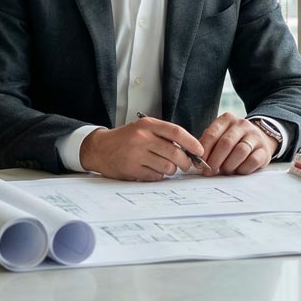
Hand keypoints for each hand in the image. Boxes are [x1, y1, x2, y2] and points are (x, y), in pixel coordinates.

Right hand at [80, 116, 205, 181]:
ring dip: (171, 169)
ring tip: (164, 166)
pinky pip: (156, 176)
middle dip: (185, 162)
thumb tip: (189, 149)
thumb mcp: (143, 129)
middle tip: (186, 165)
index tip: (200, 151)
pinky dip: (158, 175)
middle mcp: (142, 138)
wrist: (100, 148)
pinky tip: (151, 170)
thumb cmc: (126, 139)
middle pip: (175, 153)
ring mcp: (136, 154)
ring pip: (168, 166)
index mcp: (147, 125)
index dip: (192, 142)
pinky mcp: (132, 169)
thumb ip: (163, 135)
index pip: (176, 132)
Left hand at [198, 113, 276, 175]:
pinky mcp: (264, 150)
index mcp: (227, 119)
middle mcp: (242, 124)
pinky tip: (237, 170)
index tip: (198, 163)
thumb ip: (208, 144)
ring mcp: (255, 136)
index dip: (204, 151)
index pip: (212, 134)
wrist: (259, 138)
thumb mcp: (219, 135)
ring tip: (224, 170)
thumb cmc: (233, 140)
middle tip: (209, 171)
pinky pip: (253, 161)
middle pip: (226, 143)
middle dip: (215, 160)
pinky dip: (242, 169)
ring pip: (240, 151)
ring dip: (229, 165)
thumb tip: (196, 160)